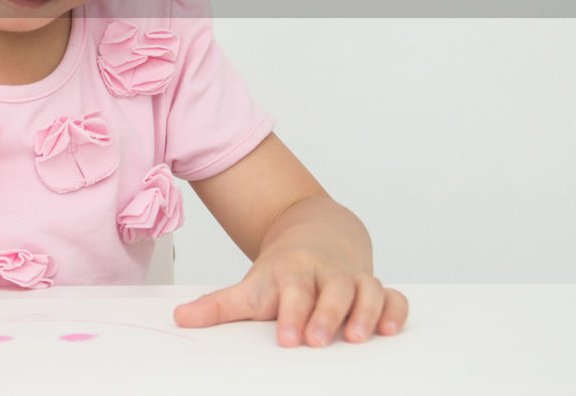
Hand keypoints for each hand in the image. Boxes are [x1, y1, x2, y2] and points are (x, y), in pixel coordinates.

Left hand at [171, 242, 407, 346]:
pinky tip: (390, 330)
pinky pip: (392, 295)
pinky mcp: (374, 287)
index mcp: (293, 272)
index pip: (294, 290)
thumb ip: (219, 306)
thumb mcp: (251, 286)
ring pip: (366, 288)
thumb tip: (180, 318)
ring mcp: (353, 278)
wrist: (314, 235)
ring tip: (357, 337)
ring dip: (365, 311)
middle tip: (319, 340)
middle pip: (332, 288)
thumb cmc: (283, 273)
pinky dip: (395, 310)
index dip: (291, 313)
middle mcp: (326, 272)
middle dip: (327, 313)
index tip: (287, 337)